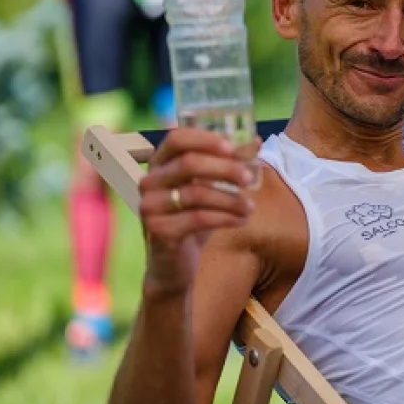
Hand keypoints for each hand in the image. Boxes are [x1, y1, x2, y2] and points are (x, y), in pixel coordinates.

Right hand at [137, 128, 258, 297]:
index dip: (206, 139)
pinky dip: (225, 217)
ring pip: (196, 193)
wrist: (174, 265)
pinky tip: (241, 220)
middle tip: (249, 179)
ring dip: (231, 199)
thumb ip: (230, 164)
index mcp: (160, 164)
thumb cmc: (194, 220)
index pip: (177, 138)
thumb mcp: (213, 189)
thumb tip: (255, 140)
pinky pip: (198, 218)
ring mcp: (149, 206)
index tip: (234, 148)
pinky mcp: (158, 230)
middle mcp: (149, 182)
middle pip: (189, 163)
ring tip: (250, 207)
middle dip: (225, 169)